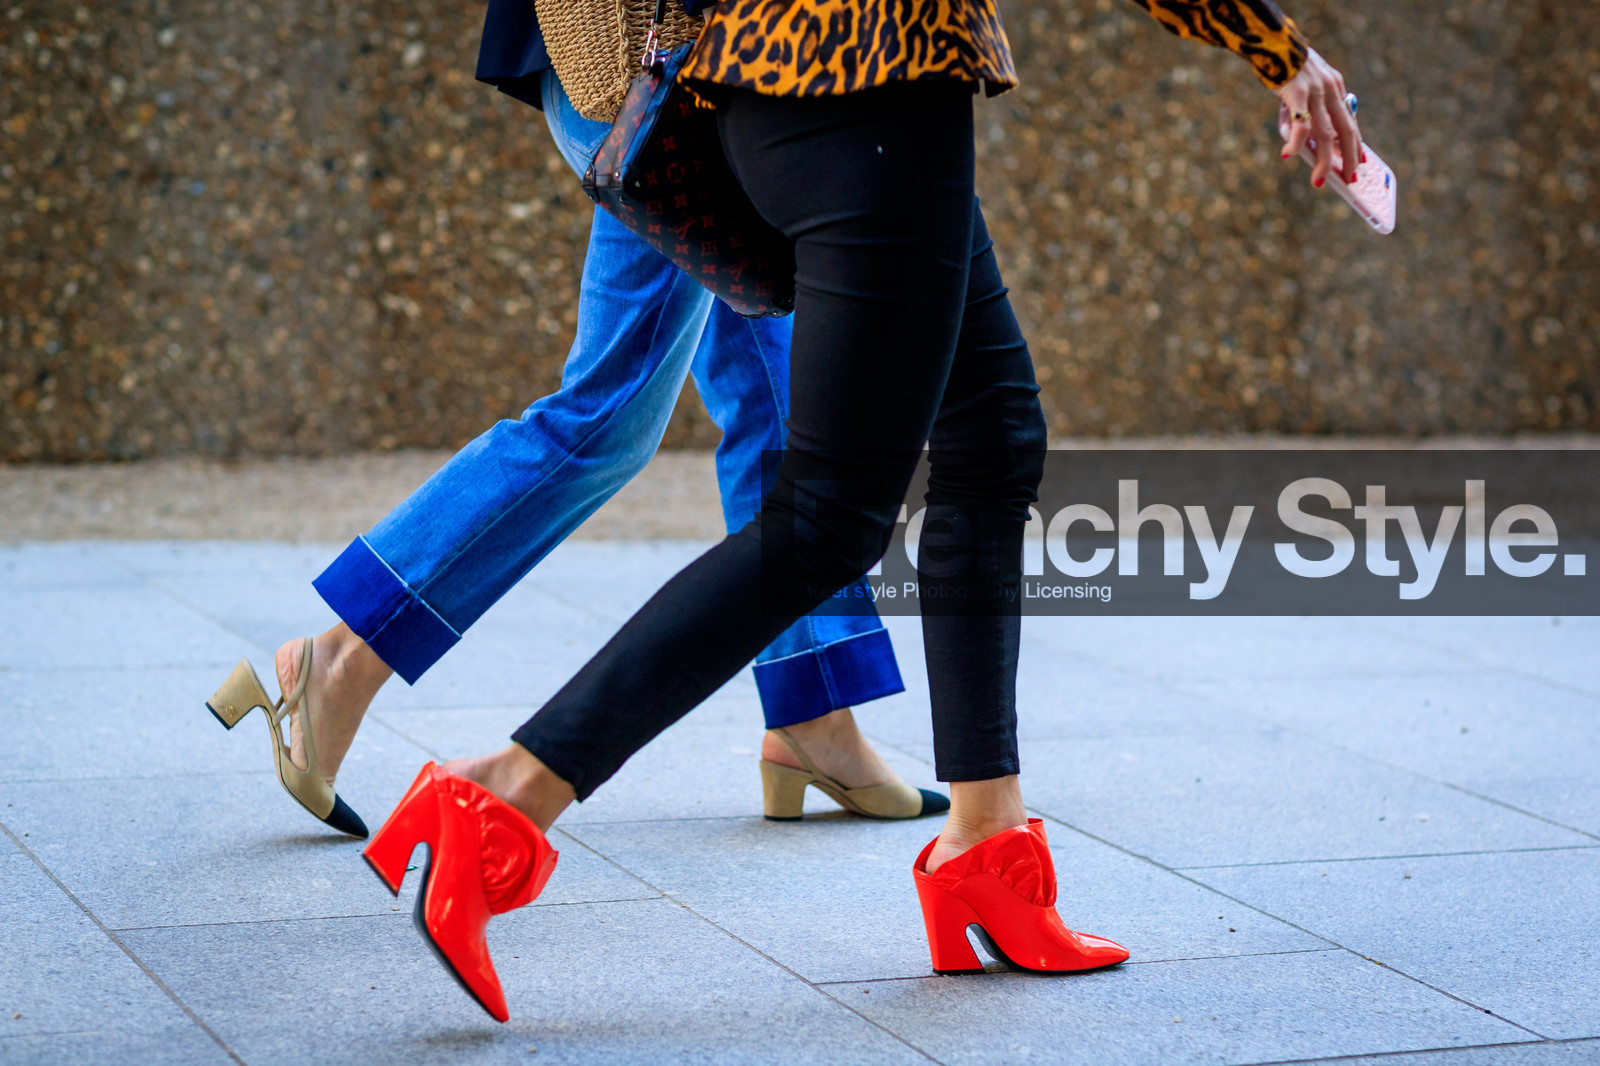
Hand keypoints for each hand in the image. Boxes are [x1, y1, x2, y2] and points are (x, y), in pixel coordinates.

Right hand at [1277, 48, 1361, 187]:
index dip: (1355, 143)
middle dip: (1349, 158)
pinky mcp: (1298, 93)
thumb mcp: (1305, 82)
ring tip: (1320, 181)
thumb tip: (1304, 133)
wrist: (1271, 41)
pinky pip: (1301, 125)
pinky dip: (1296, 143)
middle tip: (1350, 179)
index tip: (1360, 161)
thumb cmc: (1283, 65)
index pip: (1349, 120)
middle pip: (1345, 131)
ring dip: (1324, 161)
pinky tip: (1289, 154)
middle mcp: (1330, 89)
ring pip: (1325, 134)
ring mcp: (1315, 92)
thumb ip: (1310, 103)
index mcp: (1335, 86)